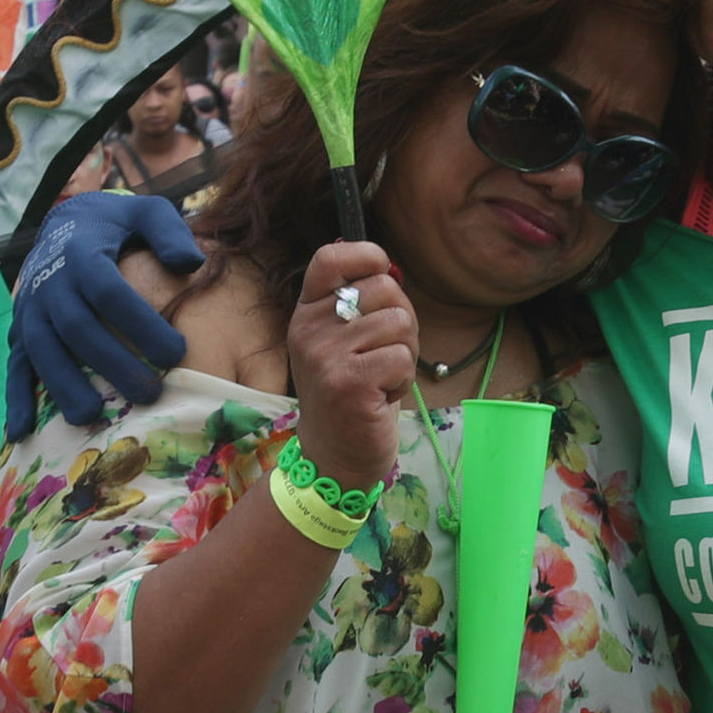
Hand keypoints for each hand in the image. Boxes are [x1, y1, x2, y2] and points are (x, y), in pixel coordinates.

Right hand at [9, 193, 204, 435]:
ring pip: (42, 352)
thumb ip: (168, 231)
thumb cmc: (116, 227)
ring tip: (91, 418)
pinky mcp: (19, 331)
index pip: (110, 292)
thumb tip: (190, 263)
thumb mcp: (145, 213)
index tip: (177, 353)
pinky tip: (21, 433)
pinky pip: (13, 366)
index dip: (141, 324)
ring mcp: (31, 310)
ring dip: (63, 387)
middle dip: (112, 364)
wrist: (63, 225)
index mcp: (83, 254)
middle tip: (150, 394)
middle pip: (77, 329)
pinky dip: (15, 399)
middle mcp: (51, 283)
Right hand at [286, 242, 412, 489]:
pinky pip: (403, 357)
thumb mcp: (343, 341)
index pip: (331, 257)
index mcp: (306, 312)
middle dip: (401, 320)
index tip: (383, 275)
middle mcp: (309, 329)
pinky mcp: (349, 383)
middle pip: (384, 288)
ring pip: (400, 323)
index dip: (367, 256)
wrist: (334, 455)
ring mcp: (326, 356)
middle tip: (384, 353)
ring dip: (405, 354)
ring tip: (381, 378)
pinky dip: (403, 380)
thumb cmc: (350, 393)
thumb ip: (360, 303)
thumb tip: (390, 267)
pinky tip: (381, 396)